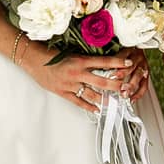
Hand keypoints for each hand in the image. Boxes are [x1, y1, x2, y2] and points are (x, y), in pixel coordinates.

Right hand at [19, 41, 147, 114]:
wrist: (34, 60)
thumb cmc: (52, 55)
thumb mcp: (71, 53)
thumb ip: (85, 59)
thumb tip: (102, 62)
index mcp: (80, 60)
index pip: (104, 62)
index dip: (118, 63)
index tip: (129, 63)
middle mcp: (77, 73)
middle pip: (102, 81)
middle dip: (116, 86)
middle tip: (126, 89)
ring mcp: (70, 84)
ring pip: (92, 94)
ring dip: (104, 99)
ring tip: (115, 102)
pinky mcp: (63, 92)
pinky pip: (78, 102)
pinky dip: (88, 106)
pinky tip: (97, 109)